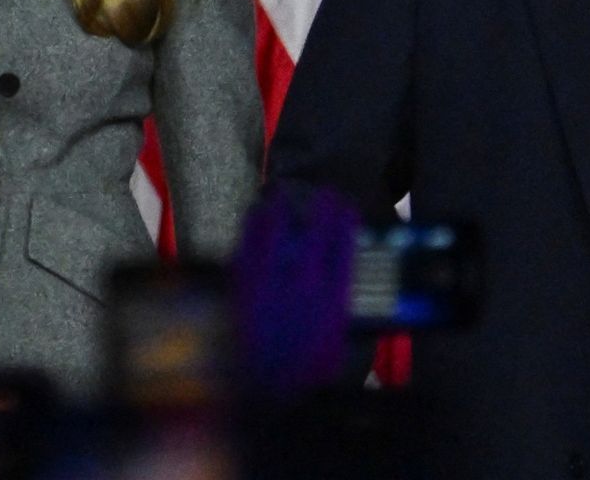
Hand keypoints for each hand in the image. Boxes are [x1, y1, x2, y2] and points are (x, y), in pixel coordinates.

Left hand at [231, 184, 359, 402]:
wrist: (257, 398)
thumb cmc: (301, 380)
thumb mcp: (334, 353)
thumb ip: (342, 323)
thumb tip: (347, 301)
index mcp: (331, 301)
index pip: (344, 248)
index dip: (346, 222)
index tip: (349, 206)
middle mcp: (302, 286)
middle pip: (315, 234)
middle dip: (322, 209)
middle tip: (327, 193)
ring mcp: (269, 285)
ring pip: (277, 235)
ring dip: (282, 211)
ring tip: (284, 195)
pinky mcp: (240, 290)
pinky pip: (246, 248)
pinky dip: (252, 229)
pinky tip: (255, 216)